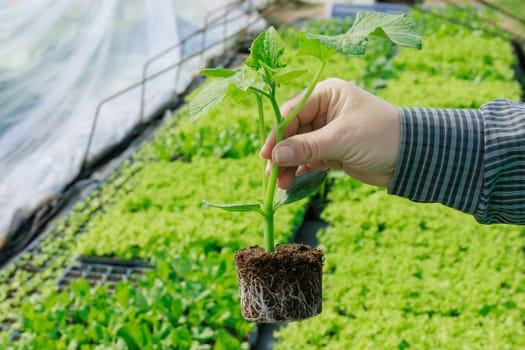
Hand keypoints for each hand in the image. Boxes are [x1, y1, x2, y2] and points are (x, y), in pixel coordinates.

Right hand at [260, 78, 400, 188]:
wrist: (413, 157)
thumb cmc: (380, 136)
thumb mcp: (341, 139)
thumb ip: (306, 147)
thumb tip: (275, 156)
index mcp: (326, 94)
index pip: (292, 112)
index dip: (277, 134)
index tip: (266, 155)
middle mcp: (325, 110)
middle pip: (292, 131)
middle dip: (282, 153)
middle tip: (271, 174)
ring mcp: (328, 131)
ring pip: (299, 147)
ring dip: (289, 164)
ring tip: (281, 184)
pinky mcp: (333, 150)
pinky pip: (309, 159)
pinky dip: (300, 169)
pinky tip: (291, 181)